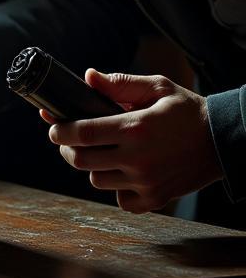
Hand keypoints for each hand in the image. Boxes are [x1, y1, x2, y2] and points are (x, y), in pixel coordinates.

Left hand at [44, 69, 223, 212]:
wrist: (224, 141)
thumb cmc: (187, 111)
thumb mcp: (157, 87)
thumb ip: (120, 83)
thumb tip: (88, 77)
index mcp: (134, 127)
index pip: (81, 133)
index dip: (59, 130)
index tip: (54, 127)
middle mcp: (137, 158)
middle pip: (81, 160)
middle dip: (66, 148)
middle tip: (68, 140)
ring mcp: (146, 182)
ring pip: (97, 180)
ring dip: (92, 166)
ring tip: (100, 153)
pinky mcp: (156, 199)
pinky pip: (120, 200)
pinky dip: (116, 189)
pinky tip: (122, 172)